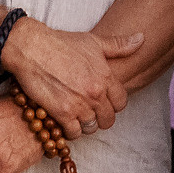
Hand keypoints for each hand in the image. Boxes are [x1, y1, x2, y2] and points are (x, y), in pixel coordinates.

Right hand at [2, 19, 141, 137]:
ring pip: (91, 128)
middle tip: (88, 111)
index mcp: (106, 76)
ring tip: (76, 116)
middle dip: (100, 117)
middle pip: (108, 119)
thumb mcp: (93, 41)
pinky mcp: (62, 113)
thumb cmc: (61, 43)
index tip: (102, 101)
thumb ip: (118, 45)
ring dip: (84, 124)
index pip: (121, 103)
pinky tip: (64, 121)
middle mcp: (95, 92)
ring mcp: (79, 104)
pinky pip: (74, 133)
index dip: (112, 104)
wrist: (32, 48)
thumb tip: (141, 39)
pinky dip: (70, 131)